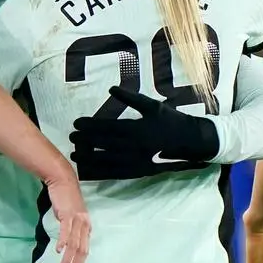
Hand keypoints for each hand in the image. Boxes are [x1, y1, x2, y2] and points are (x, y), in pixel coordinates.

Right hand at [44, 172, 91, 262]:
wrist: (62, 180)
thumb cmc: (65, 197)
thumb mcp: (71, 214)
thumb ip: (71, 226)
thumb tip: (66, 238)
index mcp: (86, 225)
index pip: (86, 246)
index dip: (81, 260)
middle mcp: (84, 223)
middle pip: (82, 248)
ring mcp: (77, 219)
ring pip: (74, 242)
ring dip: (68, 257)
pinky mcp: (67, 214)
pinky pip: (66, 231)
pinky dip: (63, 241)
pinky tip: (59, 250)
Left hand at [69, 86, 218, 180]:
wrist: (190, 142)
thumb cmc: (171, 120)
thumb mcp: (152, 105)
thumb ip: (131, 98)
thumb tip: (111, 88)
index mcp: (136, 129)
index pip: (107, 127)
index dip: (90, 125)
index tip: (76, 123)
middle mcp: (134, 146)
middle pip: (103, 144)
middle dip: (85, 141)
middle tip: (71, 137)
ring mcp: (136, 161)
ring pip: (107, 161)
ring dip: (90, 158)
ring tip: (75, 155)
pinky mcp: (139, 172)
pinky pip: (117, 173)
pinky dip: (102, 172)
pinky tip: (90, 171)